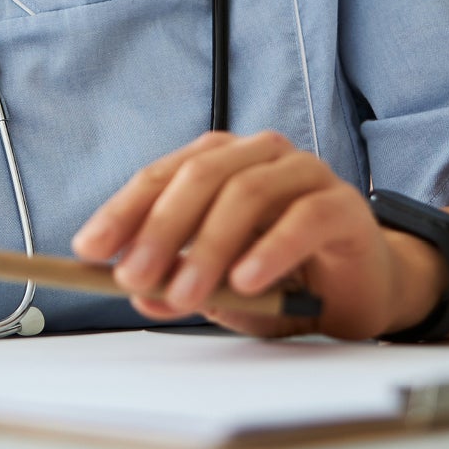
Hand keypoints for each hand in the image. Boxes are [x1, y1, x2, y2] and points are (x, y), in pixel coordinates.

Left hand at [71, 131, 447, 339]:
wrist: (360, 290)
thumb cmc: (281, 279)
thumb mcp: (218, 288)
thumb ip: (180, 284)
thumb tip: (138, 293)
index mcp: (219, 161)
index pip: (161, 176)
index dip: (122, 211)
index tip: (88, 248)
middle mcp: (258, 155)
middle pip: (199, 177)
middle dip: (159, 229)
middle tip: (132, 276)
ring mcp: (303, 173)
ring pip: (245, 193)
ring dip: (208, 247)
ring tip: (185, 293)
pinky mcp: (342, 205)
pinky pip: (302, 219)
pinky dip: (270, 249)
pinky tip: (246, 280)